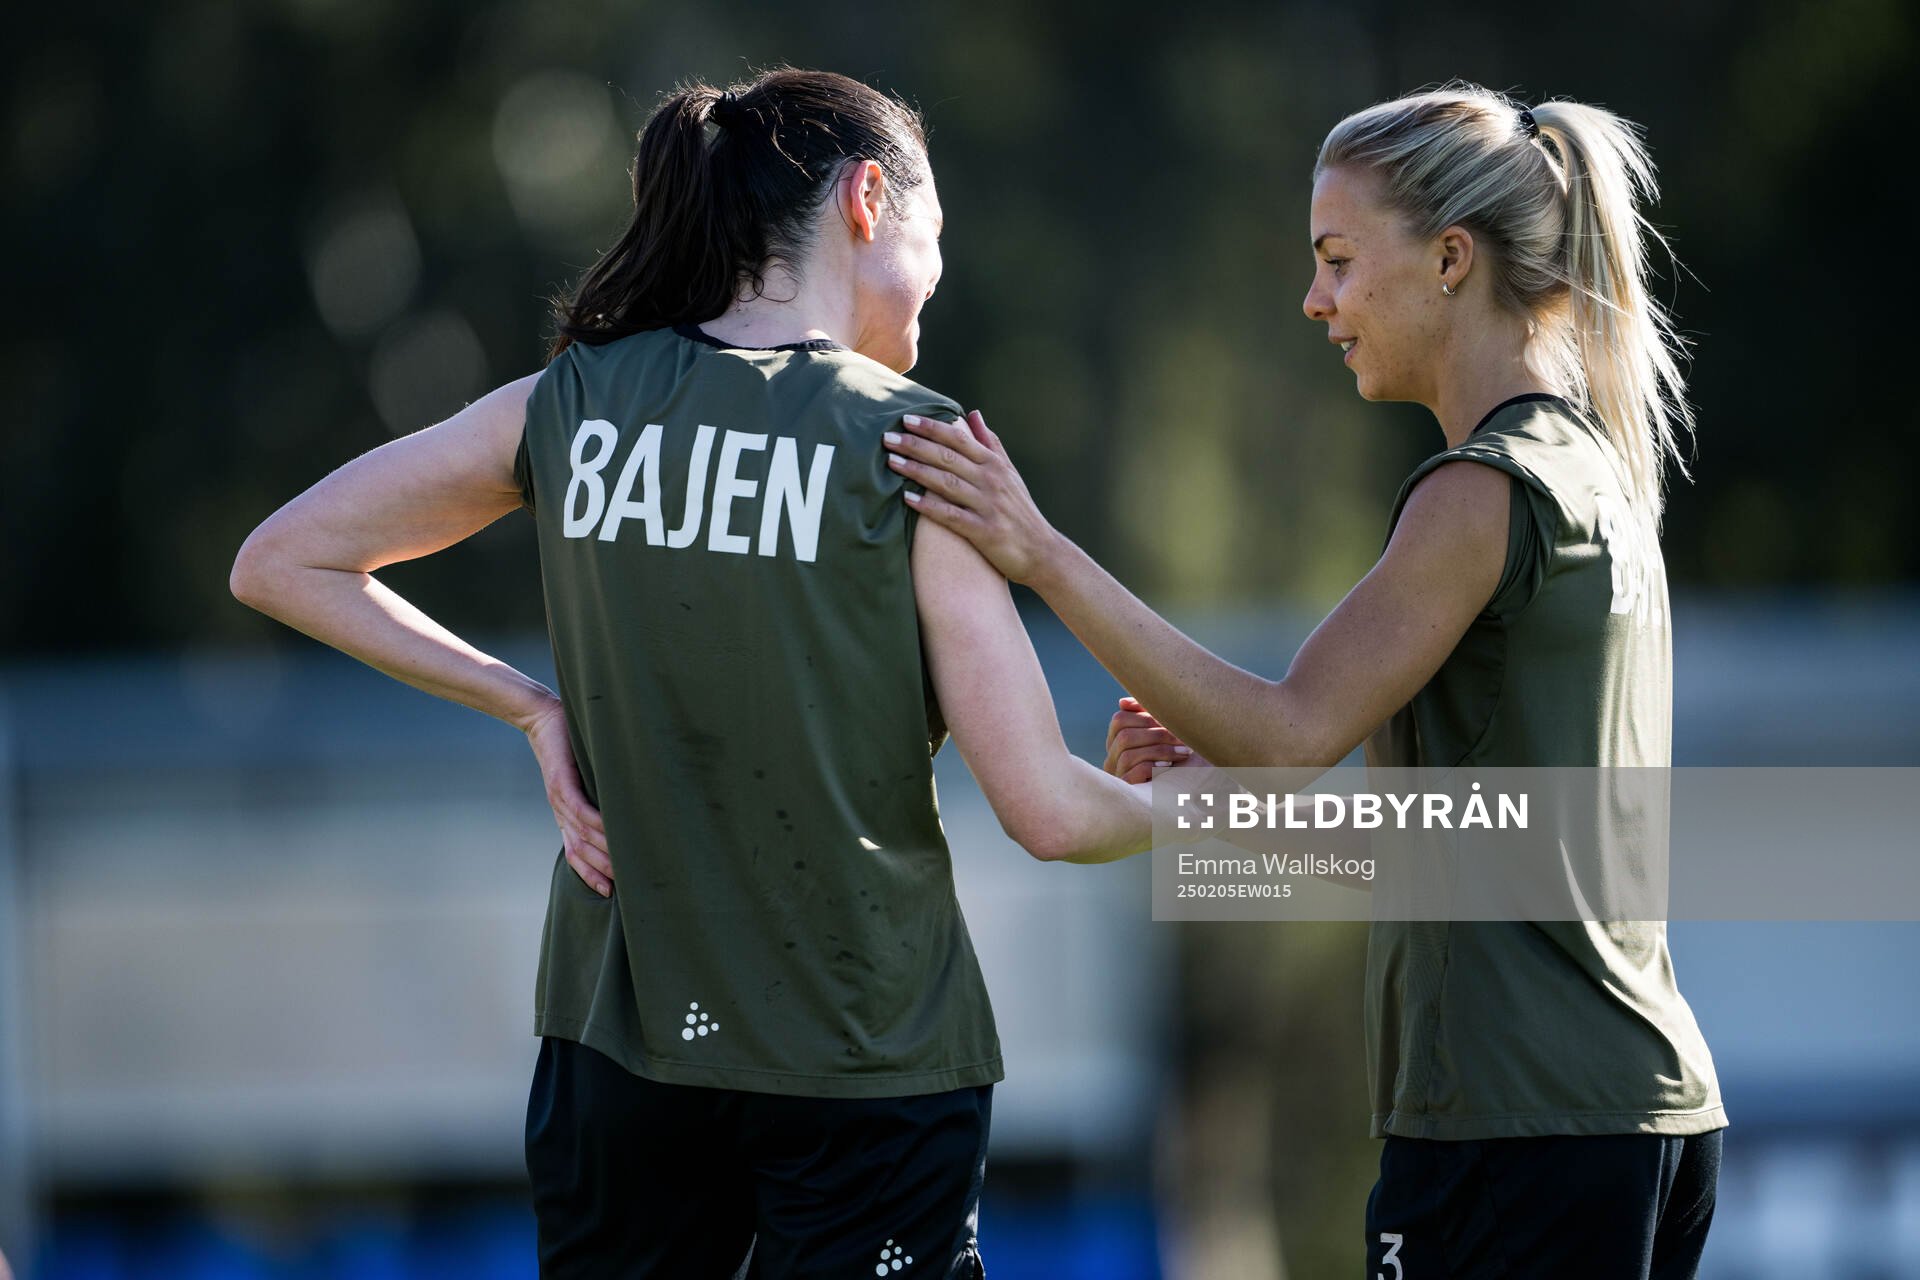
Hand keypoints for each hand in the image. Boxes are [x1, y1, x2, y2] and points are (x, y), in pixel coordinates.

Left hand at [522, 697, 614, 896]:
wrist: (542, 719)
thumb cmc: (569, 746)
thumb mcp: (585, 778)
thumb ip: (600, 796)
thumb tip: (628, 810)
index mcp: (566, 817)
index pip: (576, 854)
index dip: (590, 875)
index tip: (610, 893)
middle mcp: (561, 814)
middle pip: (581, 851)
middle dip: (603, 870)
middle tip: (627, 885)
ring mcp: (559, 800)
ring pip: (582, 834)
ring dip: (604, 850)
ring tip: (627, 861)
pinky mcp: (562, 782)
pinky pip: (580, 808)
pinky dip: (596, 821)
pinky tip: (611, 830)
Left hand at [884, 409, 1061, 583]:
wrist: (1042, 552)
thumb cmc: (1020, 511)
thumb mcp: (1010, 473)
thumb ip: (990, 443)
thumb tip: (973, 414)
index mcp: (995, 464)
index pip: (959, 438)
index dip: (932, 427)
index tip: (906, 419)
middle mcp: (991, 480)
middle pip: (948, 457)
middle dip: (916, 445)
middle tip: (887, 437)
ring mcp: (988, 505)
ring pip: (946, 483)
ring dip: (917, 471)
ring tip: (891, 462)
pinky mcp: (984, 531)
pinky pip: (951, 516)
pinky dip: (929, 506)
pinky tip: (908, 499)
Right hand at [1105, 696, 1206, 782]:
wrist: (1188, 796)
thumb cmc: (1178, 762)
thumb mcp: (1164, 736)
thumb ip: (1148, 716)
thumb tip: (1123, 702)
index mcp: (1117, 741)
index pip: (1120, 719)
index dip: (1144, 716)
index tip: (1171, 720)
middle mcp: (1112, 759)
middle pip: (1124, 736)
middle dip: (1157, 734)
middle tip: (1183, 738)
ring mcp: (1117, 777)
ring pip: (1128, 754)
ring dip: (1159, 750)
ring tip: (1184, 752)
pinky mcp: (1127, 792)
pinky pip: (1131, 774)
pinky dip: (1152, 767)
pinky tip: (1169, 767)